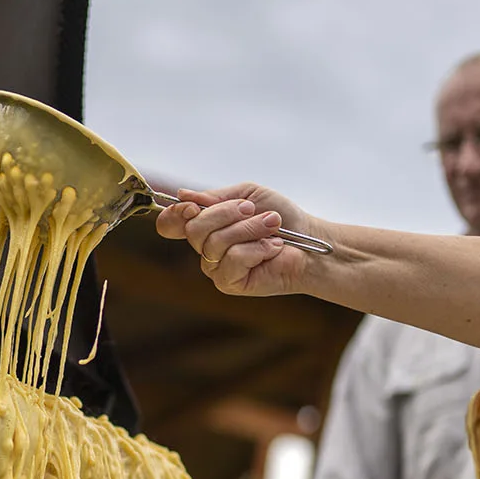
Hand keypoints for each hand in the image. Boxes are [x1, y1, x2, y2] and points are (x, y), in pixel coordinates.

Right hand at [153, 183, 314, 296]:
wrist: (309, 242)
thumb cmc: (282, 218)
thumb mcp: (248, 196)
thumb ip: (216, 197)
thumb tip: (183, 195)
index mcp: (206, 225)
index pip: (170, 224)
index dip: (174, 214)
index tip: (191, 206)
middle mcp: (206, 248)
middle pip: (194, 229)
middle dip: (227, 215)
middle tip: (254, 212)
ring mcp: (215, 267)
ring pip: (215, 243)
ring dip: (249, 230)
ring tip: (272, 230)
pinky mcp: (228, 283)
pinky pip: (232, 259)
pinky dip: (256, 250)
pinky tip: (271, 251)